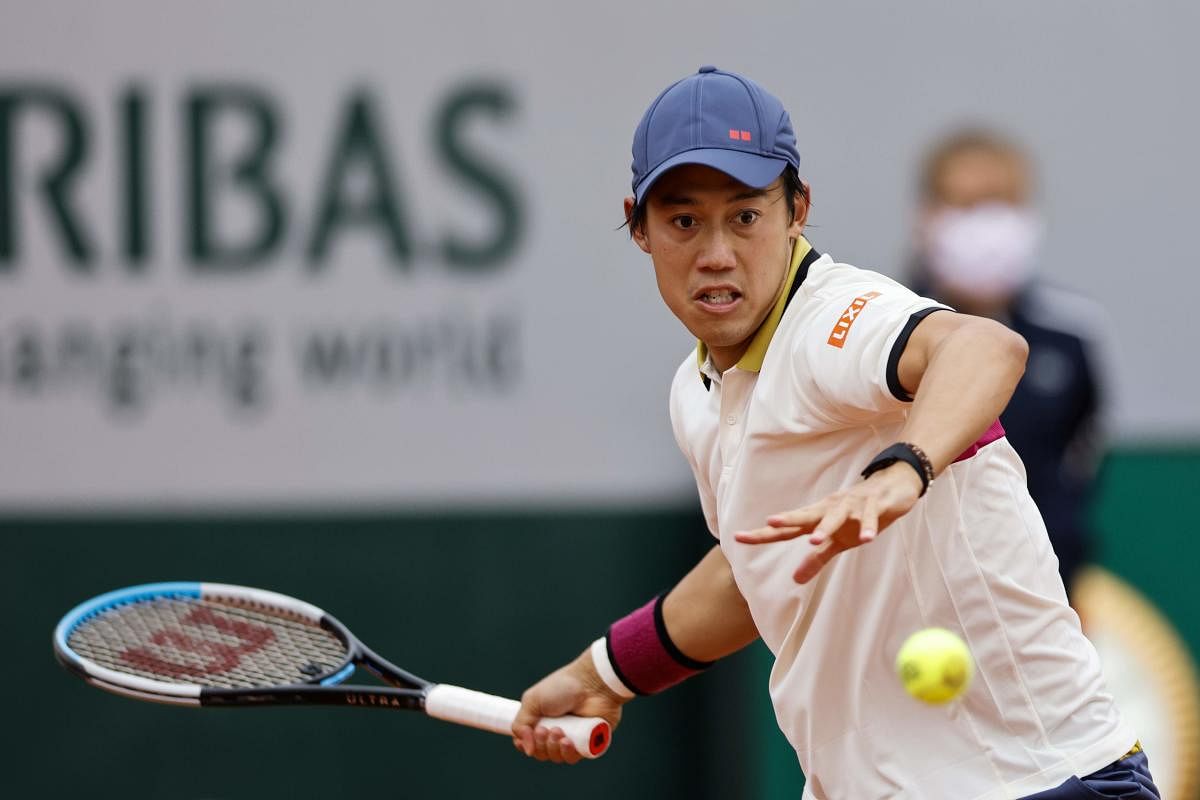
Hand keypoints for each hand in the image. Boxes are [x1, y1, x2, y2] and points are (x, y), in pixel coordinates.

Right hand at [512, 650, 625, 763]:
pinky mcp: (588, 742)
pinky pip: (574, 758)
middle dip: (540, 744)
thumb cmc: (562, 687)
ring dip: (553, 748)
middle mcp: (557, 730)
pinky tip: (568, 742)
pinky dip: (568, 753)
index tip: (523, 741)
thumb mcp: (532, 700)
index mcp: (542, 719)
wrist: (591, 683)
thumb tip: (526, 750)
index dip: (525, 745)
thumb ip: (520, 724)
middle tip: (544, 730)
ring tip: (558, 731)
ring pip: (557, 757)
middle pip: (541, 752)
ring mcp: (573, 737)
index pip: (529, 742)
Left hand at [734, 462, 923, 582]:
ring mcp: (851, 505)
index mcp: (817, 518)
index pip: (786, 529)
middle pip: (805, 516)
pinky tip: (867, 538)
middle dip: (788, 520)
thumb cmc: (857, 515)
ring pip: (836, 516)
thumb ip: (816, 559)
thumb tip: (795, 580)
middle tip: (769, 523)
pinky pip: (870, 517)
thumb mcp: (837, 541)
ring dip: (826, 527)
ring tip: (813, 540)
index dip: (763, 534)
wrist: (891, 486)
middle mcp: (829, 509)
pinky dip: (868, 527)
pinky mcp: (873, 505)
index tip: (738, 537)